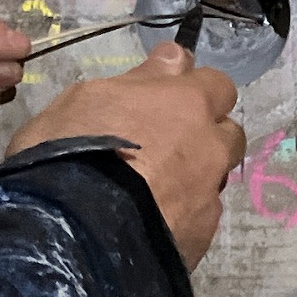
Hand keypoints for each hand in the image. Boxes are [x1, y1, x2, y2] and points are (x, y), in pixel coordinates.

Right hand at [6, 42, 245, 270]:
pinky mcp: (200, 238)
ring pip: (216, 177)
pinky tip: (152, 224)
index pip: (216, 84)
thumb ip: (141, 79)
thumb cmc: (68, 153)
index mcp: (187, 104)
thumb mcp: (87, 98)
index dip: (194, 91)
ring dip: (198, 176)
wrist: (71, 236)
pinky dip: (183, 215)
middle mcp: (209, 147)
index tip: (168, 99)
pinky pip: (201, 217)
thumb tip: (175, 58)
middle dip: (206, 135)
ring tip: (156, 190)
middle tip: (165, 146)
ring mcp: (208, 195)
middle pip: (227, 133)